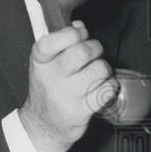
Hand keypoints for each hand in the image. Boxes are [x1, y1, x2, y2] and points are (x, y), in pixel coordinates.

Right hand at [18, 21, 118, 151]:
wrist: (44, 126)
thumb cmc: (49, 90)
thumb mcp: (46, 64)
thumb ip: (61, 43)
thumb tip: (79, 25)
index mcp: (40, 62)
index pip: (53, 40)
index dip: (73, 33)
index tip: (80, 34)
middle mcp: (51, 78)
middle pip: (82, 52)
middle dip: (95, 48)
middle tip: (94, 54)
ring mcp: (66, 96)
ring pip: (99, 69)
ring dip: (104, 69)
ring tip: (97, 74)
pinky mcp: (81, 111)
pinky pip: (107, 89)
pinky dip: (110, 85)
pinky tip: (102, 87)